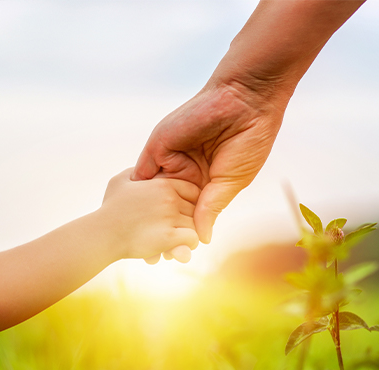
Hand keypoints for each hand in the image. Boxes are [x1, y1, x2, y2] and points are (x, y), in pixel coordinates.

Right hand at [101, 168, 199, 261]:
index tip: (180, 214)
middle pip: (196, 209)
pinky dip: (188, 245)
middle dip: (189, 220)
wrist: (101, 234)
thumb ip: (136, 172)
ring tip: (178, 241)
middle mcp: (170, 199)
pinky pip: (193, 239)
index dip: (189, 203)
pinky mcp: (168, 237)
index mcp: (163, 185)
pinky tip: (176, 248)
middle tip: (179, 231)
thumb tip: (143, 170)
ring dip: (189, 234)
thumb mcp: (120, 181)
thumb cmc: (110, 209)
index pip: (193, 191)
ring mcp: (170, 217)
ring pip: (196, 225)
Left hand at [132, 82, 284, 243]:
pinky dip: (137, 195)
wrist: (244, 101)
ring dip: (144, 218)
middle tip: (151, 260)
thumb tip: (203, 239)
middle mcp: (185, 174)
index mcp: (205, 182)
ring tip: (137, 245)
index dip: (181, 234)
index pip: (188, 213)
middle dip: (159, 231)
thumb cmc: (248, 142)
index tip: (173, 258)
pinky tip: (130, 219)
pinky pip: (143, 175)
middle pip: (166, 208)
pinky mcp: (158, 147)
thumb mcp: (230, 182)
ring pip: (152, 195)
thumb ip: (211, 208)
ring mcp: (170, 161)